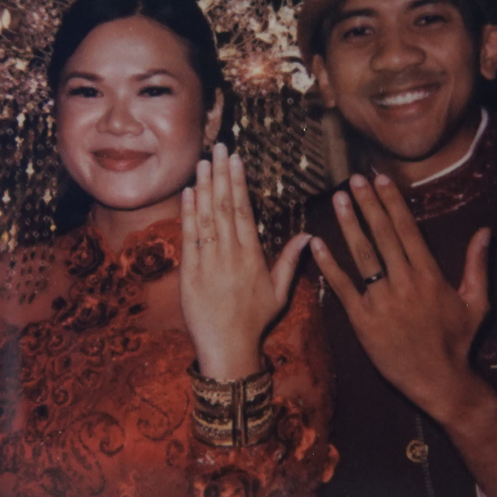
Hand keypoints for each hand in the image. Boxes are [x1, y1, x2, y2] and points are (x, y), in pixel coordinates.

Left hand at [179, 142, 313, 380]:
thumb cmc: (254, 322)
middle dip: (221, 175)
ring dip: (203, 187)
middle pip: (225, 207)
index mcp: (253, 257)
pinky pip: (189, 239)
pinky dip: (187, 215)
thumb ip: (291, 261)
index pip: (244, 211)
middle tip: (218, 148)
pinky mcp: (190, 274)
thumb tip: (308, 236)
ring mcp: (209, 263)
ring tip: (202, 162)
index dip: (238, 183)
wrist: (227, 349)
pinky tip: (188, 193)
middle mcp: (231, 255)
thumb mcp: (279, 293)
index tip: (236, 160)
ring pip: (206, 218)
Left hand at [310, 173, 495, 423]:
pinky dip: (328, 265)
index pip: (407, 230)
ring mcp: (381, 301)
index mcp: (430, 276)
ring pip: (362, 255)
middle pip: (382, 235)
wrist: (438, 380)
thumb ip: (478, 265)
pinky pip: (342, 287)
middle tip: (353, 180)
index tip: (380, 180)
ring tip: (338, 199)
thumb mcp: (477, 302)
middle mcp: (404, 283)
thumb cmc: (458, 342)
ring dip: (348, 224)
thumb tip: (486, 232)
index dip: (392, 202)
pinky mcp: (362, 320)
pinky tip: (317, 243)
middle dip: (367, 204)